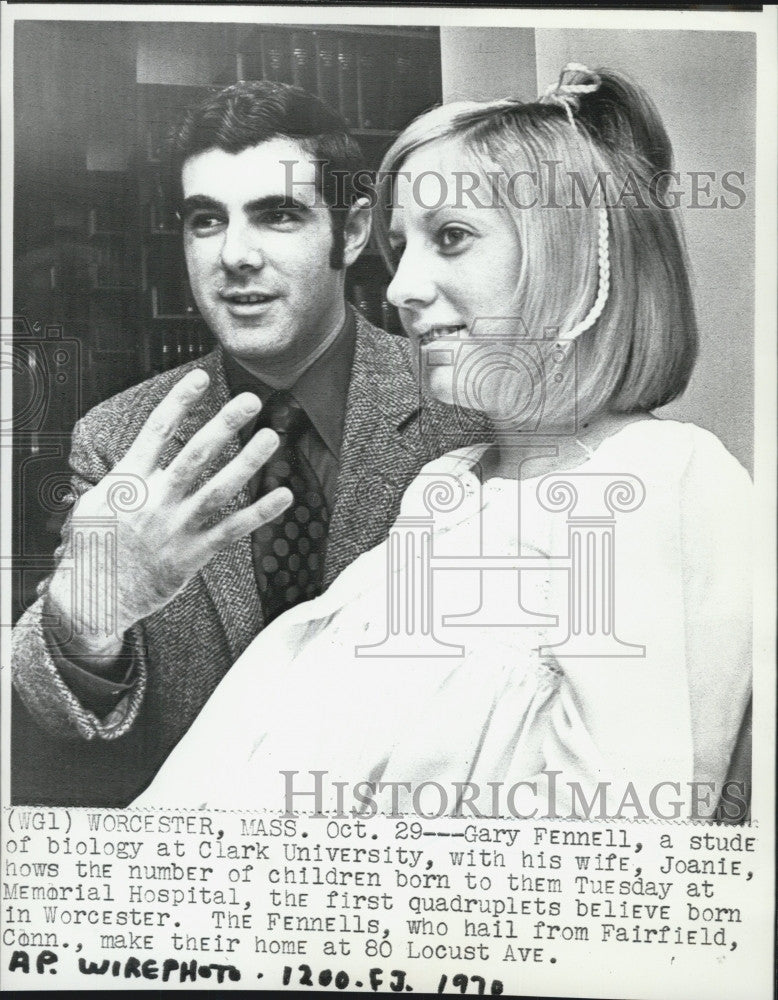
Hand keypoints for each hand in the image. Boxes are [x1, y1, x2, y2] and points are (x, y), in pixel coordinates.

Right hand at [46, 369, 291, 665]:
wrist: (90, 600)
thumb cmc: (90, 550)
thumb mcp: (91, 504)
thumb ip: (118, 479)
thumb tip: (134, 458)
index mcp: (127, 481)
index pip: (156, 431)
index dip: (179, 402)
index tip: (200, 377)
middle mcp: (154, 500)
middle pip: (195, 454)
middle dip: (224, 424)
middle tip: (251, 400)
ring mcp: (175, 527)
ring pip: (218, 488)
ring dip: (247, 461)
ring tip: (271, 437)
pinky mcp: (191, 555)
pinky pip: (231, 530)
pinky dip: (259, 513)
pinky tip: (284, 495)